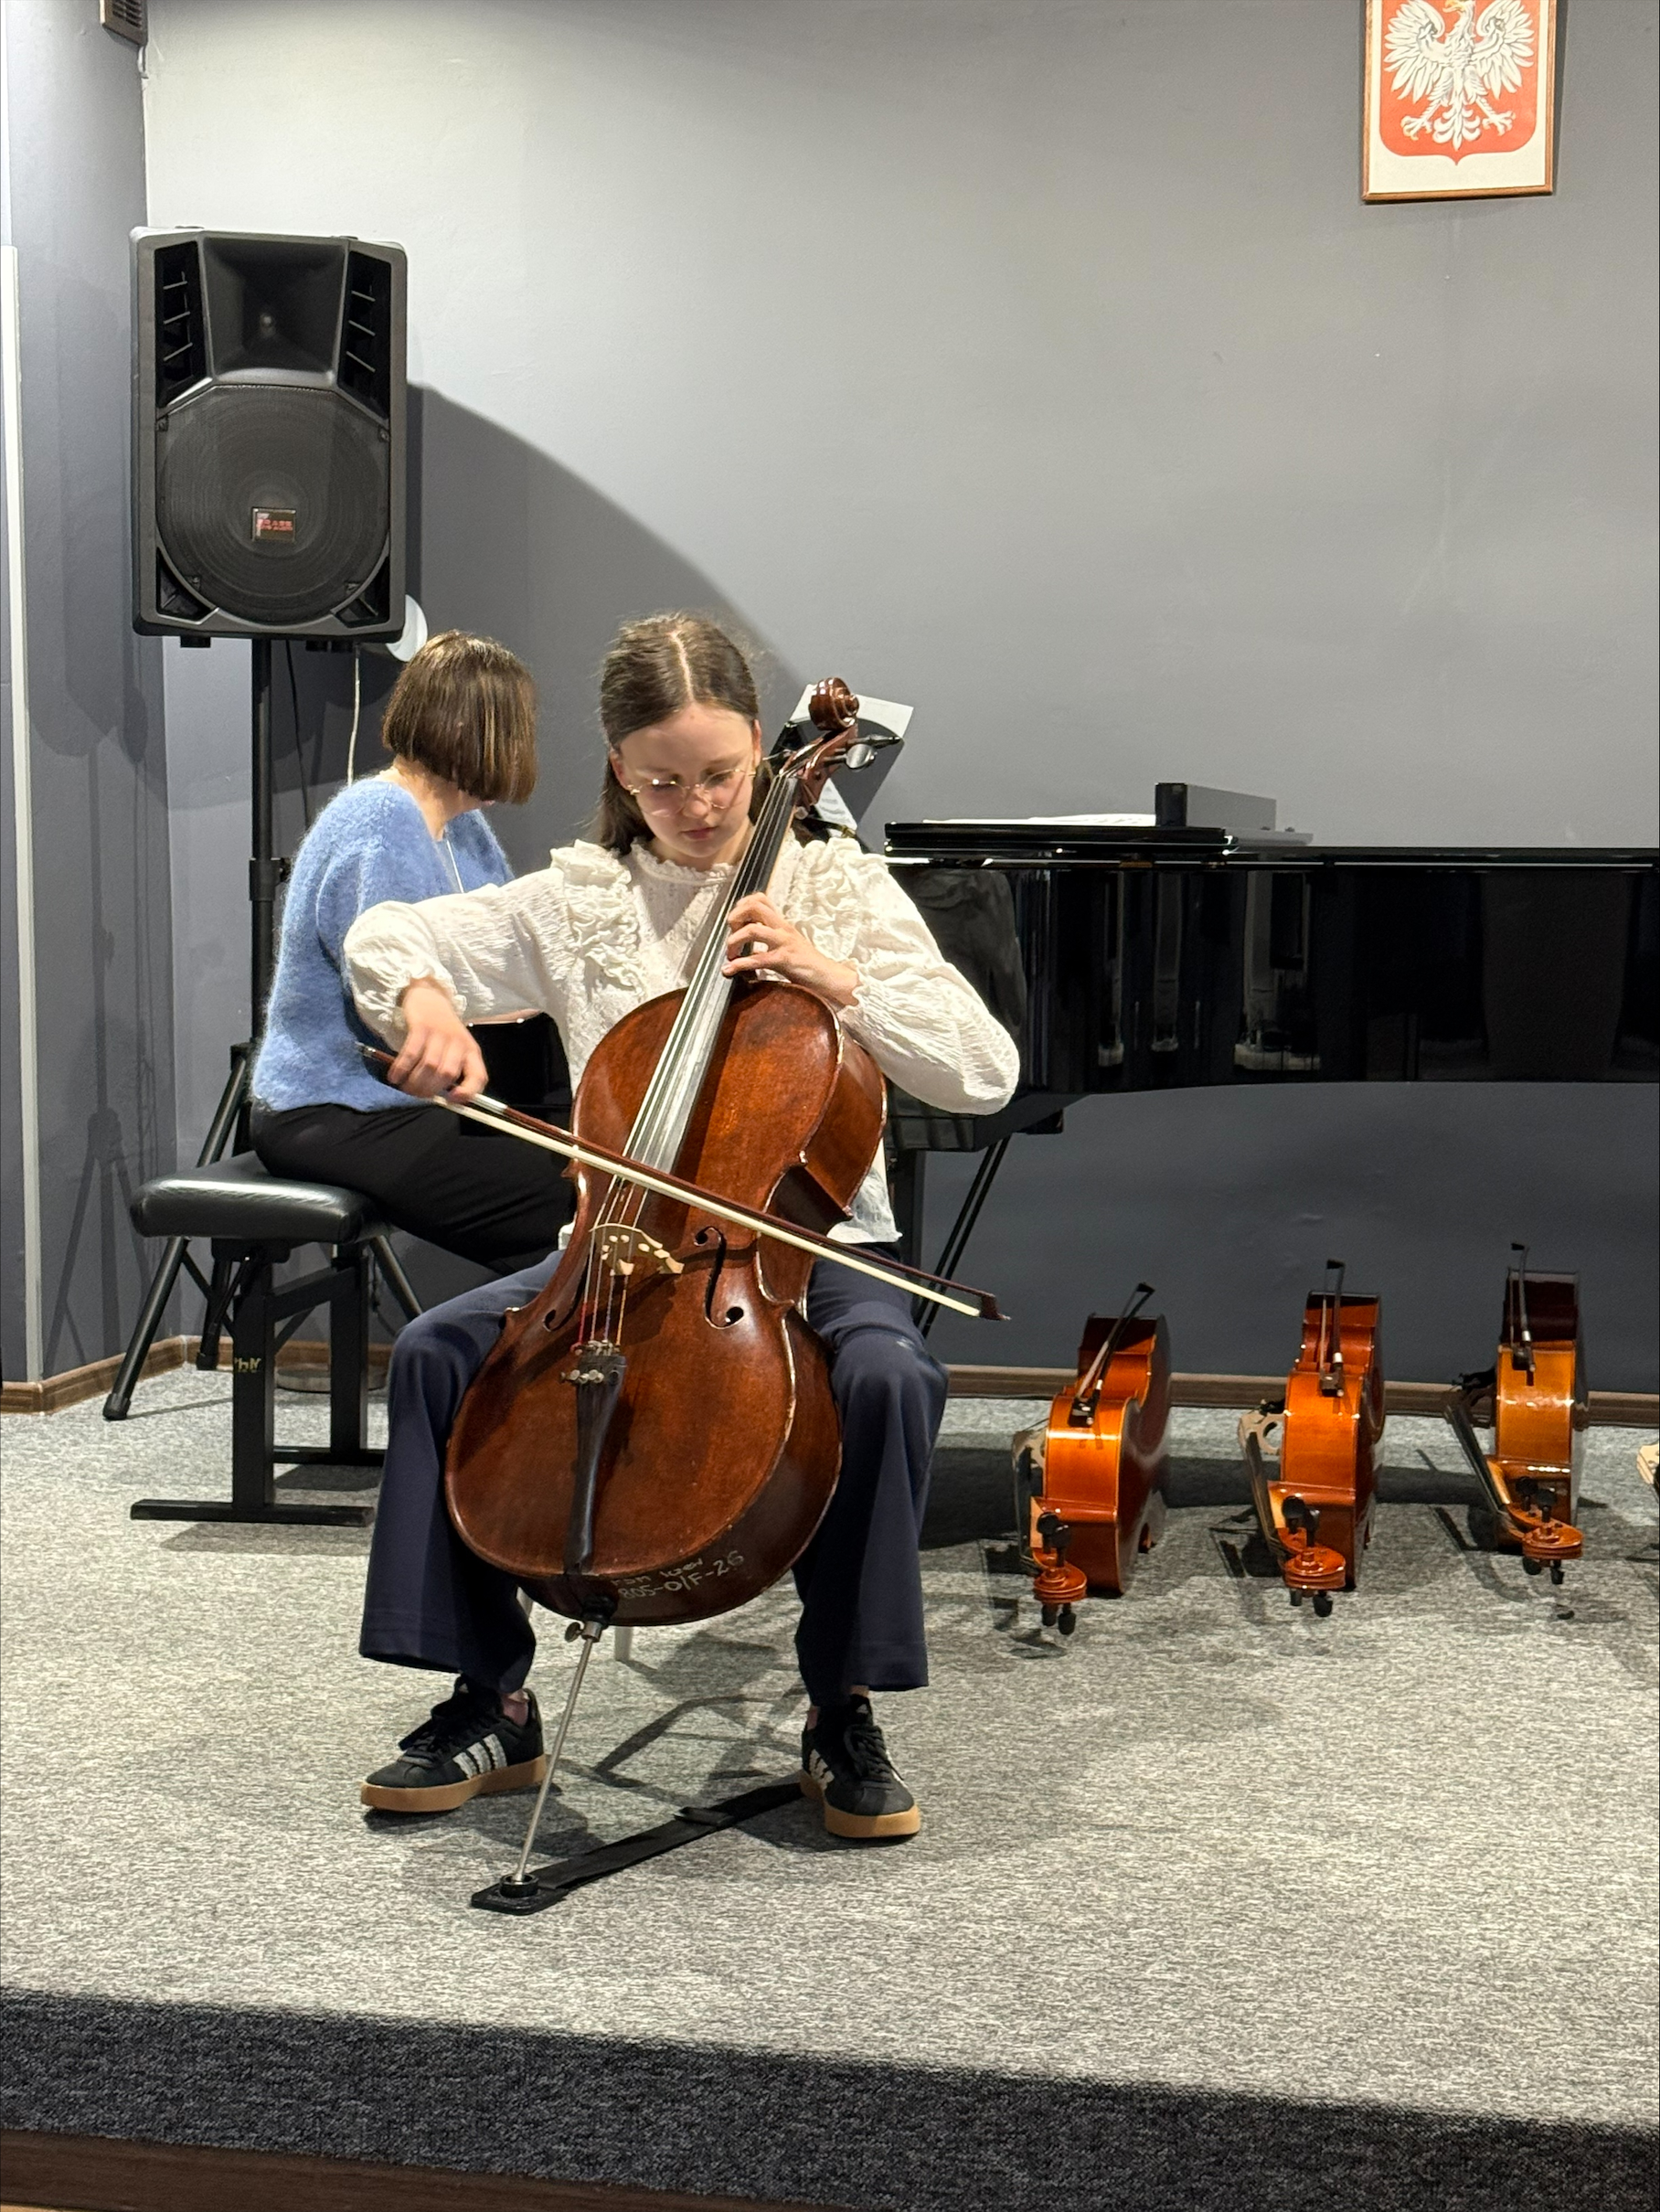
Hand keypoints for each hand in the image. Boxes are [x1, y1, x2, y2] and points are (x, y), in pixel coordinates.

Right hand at [385, 980, 487, 1099]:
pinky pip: (412, 1053)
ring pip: (430, 1066)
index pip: (478, 1076)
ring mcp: (440, 1034)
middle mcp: (459, 1043)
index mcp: (471, 1052)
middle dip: (429, 1090)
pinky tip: (394, 1076)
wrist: (430, 997)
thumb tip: (440, 1098)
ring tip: (404, 1087)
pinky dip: (402, 1067)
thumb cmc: (443, 1030)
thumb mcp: (456, 1048)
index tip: (451, 1100)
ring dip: (415, 1082)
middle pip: (447, 1074)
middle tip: (415, 1095)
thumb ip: (453, 1070)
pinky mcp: (422, 1026)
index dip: (468, 1092)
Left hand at [723, 894, 857, 1007]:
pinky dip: (739, 964)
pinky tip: (730, 970)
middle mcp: (783, 929)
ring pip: (752, 930)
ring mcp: (784, 943)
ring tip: (731, 954)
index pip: (761, 899)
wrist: (829, 977)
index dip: (742, 905)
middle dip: (735, 918)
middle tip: (731, 934)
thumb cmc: (809, 965)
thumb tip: (749, 950)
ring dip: (734, 941)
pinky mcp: (784, 960)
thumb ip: (770, 943)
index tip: (735, 921)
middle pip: (754, 907)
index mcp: (782, 924)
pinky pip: (757, 959)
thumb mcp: (788, 946)